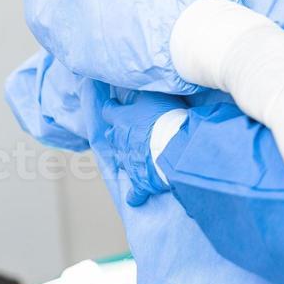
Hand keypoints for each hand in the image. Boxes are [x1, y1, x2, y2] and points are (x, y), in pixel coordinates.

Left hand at [102, 92, 186, 206]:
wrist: (174, 148)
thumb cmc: (165, 118)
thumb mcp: (153, 96)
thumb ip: (142, 94)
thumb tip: (136, 86)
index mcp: (121, 120)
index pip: (108, 111)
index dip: (110, 107)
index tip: (112, 105)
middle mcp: (119, 142)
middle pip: (112, 136)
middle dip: (118, 133)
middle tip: (129, 130)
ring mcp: (128, 163)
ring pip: (122, 160)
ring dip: (128, 157)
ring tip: (137, 156)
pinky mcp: (139, 181)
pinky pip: (135, 192)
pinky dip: (135, 194)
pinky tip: (135, 197)